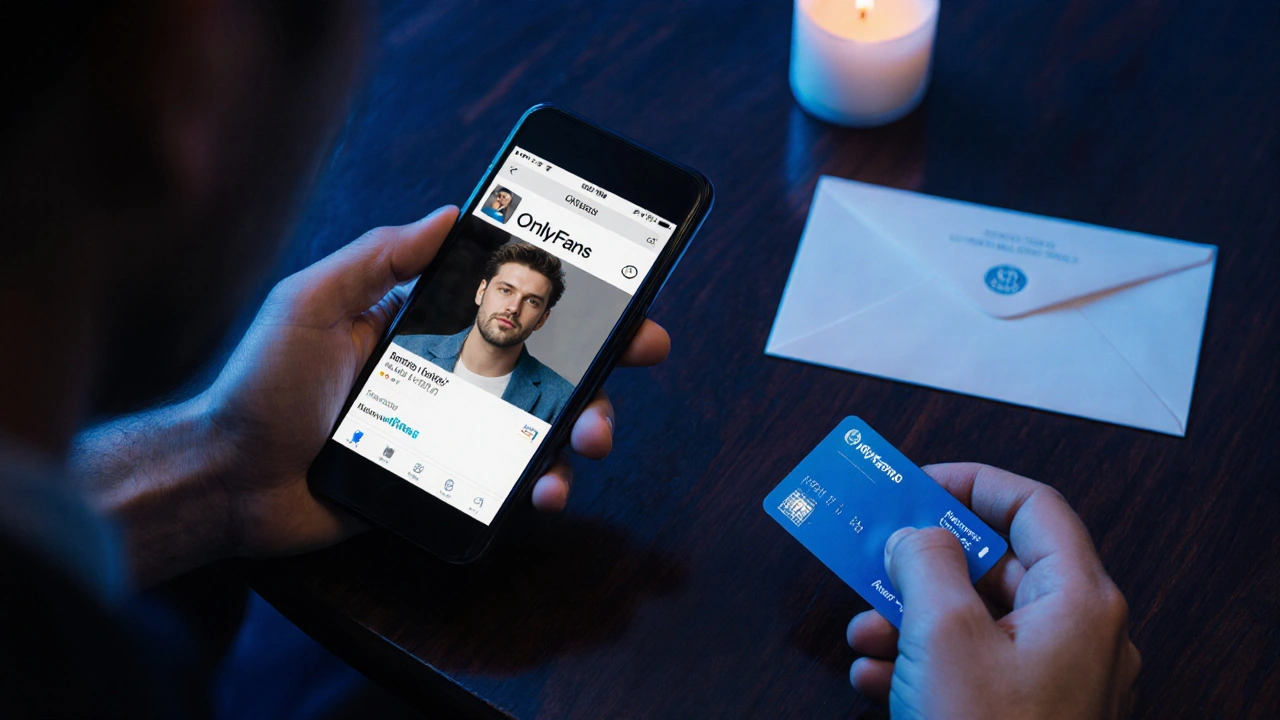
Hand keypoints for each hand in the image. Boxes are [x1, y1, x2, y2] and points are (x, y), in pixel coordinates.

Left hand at [203, 207, 669, 557]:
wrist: (228, 479)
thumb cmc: (262, 384)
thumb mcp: (312, 301)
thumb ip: (379, 257)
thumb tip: (449, 212)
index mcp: (426, 325)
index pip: (511, 299)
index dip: (569, 291)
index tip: (617, 282)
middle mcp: (451, 375)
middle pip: (547, 360)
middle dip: (606, 355)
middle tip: (643, 349)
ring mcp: (457, 431)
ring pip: (544, 423)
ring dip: (586, 423)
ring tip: (592, 435)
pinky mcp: (451, 481)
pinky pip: (512, 480)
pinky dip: (542, 483)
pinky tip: (546, 489)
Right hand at [846, 463, 1140, 718]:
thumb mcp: (943, 634)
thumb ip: (926, 561)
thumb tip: (918, 533)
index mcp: (1079, 601)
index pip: (1034, 508)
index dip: (974, 485)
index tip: (921, 483)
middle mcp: (1078, 637)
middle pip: (998, 569)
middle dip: (925, 565)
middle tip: (879, 555)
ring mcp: (1057, 683)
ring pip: (979, 623)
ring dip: (913, 619)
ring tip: (863, 631)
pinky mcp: (1029, 718)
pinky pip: (975, 670)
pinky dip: (924, 664)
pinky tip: (876, 678)